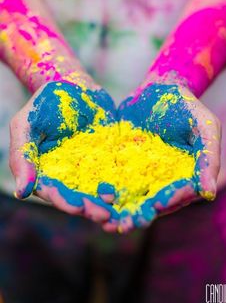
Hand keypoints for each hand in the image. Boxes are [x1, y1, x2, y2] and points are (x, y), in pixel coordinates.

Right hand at [9, 81, 118, 223]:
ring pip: (96, 193)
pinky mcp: (106, 161)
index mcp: (44, 172)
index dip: (65, 202)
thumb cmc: (45, 103)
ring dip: (106, 204)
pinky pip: (113, 177)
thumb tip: (21, 192)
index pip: (53, 193)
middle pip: (77, 198)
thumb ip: (22, 156)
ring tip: (117, 211)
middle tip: (105, 215)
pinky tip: (126, 192)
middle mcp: (65, 176)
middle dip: (90, 208)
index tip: (78, 207)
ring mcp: (87, 170)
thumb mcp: (26, 124)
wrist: (75, 87)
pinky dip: (119, 187)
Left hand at [115, 82, 220, 230]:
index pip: (178, 195)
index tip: (153, 206)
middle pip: (153, 204)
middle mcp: (165, 180)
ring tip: (105, 222)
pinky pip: (117, 182)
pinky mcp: (125, 167)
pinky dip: (107, 193)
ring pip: (133, 198)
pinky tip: (96, 198)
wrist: (157, 89)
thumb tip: (209, 193)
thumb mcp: (203, 125)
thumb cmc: (185, 105)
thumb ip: (209, 156)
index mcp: (187, 175)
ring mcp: (144, 175)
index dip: (166, 202)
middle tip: (123, 225)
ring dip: (120, 212)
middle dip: (138, 216)